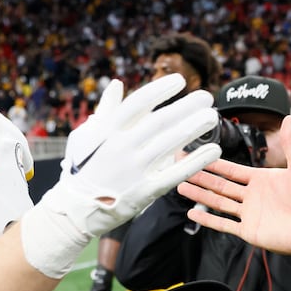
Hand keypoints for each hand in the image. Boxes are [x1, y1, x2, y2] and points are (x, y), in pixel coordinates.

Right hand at [21, 74, 219, 277]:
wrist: (76, 209)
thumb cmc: (84, 168)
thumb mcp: (86, 136)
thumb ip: (106, 110)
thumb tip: (117, 84)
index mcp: (107, 131)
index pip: (138, 103)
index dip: (160, 90)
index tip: (179, 80)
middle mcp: (121, 147)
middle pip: (160, 121)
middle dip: (186, 107)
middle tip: (207, 97)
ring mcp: (133, 170)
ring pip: (169, 144)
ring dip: (194, 128)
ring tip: (212, 116)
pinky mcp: (144, 191)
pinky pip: (175, 174)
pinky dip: (196, 161)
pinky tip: (214, 150)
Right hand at [179, 115, 290, 254]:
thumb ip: (290, 143)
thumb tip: (287, 117)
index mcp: (261, 180)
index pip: (231, 170)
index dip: (213, 164)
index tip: (196, 155)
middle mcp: (251, 196)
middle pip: (219, 185)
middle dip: (199, 177)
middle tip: (179, 169)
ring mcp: (249, 214)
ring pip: (218, 202)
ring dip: (199, 195)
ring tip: (180, 187)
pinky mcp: (250, 231)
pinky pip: (224, 225)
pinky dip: (208, 220)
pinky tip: (193, 212)